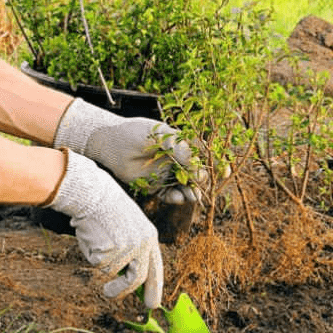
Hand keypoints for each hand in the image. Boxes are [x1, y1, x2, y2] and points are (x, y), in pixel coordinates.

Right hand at [46, 149, 162, 307]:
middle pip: (138, 279)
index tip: (152, 304)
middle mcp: (143, 244)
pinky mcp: (111, 250)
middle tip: (109, 295)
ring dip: (101, 262)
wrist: (94, 194)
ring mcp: (128, 248)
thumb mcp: (129, 228)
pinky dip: (91, 254)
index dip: (155, 287)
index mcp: (150, 237)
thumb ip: (133, 250)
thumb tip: (129, 279)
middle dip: (124, 292)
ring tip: (96, 244)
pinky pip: (98, 263)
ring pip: (112, 271)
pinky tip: (92, 236)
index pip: (156, 268)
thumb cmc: (107, 211)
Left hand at [53, 98, 201, 203]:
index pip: (203, 154)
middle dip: (201, 181)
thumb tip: (198, 166)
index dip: (215, 163)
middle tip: (200, 184)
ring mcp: (167, 173)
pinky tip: (176, 198)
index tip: (225, 170)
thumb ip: (179, 149)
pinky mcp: (156, 186)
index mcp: (181, 144)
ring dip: (191, 192)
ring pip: (185, 186)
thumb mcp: (159, 137)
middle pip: (197, 173)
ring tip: (192, 197)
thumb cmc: (133, 133)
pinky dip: (176, 198)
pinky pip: (170, 194)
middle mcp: (177, 159)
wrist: (108, 144)